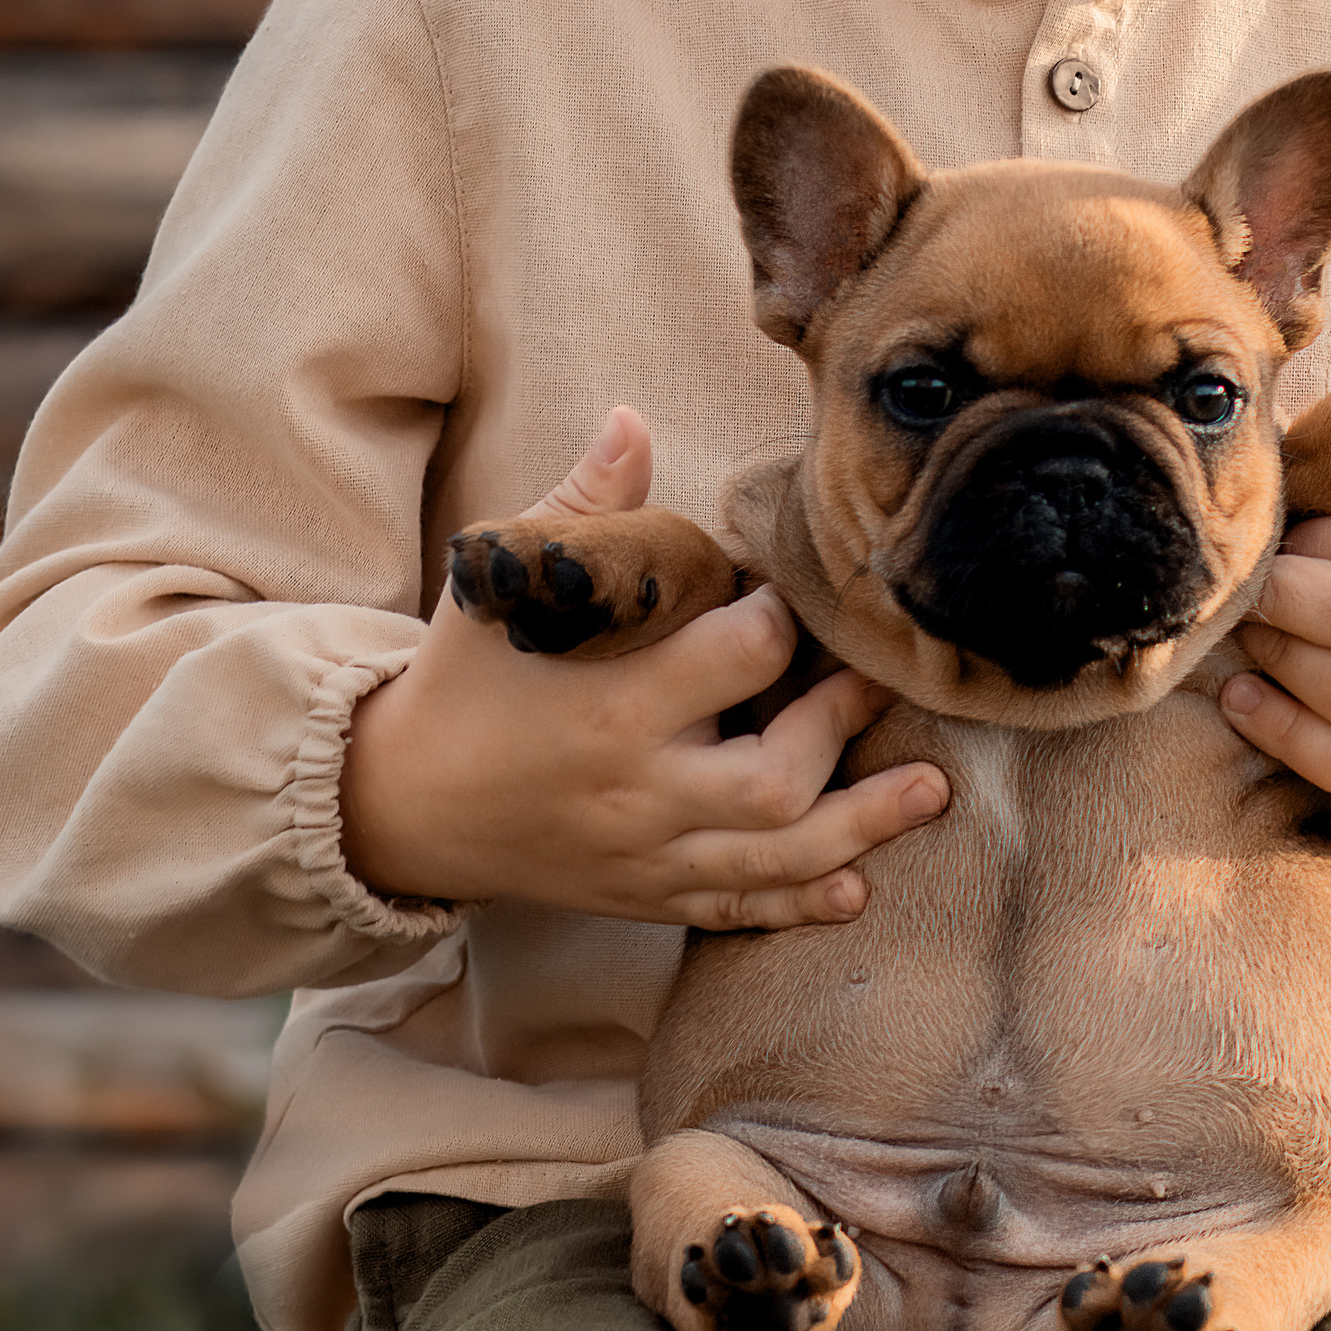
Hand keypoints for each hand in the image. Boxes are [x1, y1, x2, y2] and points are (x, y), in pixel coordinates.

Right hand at [340, 407, 947, 927]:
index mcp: (610, 707)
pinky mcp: (641, 897)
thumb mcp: (503, 586)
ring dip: (862, 826)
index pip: (734, 661)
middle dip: (839, 729)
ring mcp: (643, 857)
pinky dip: (798, 904)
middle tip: (876, 683)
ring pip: (771, 861)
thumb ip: (581, 506)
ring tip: (932, 791)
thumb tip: (633, 419)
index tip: (789, 594)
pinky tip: (857, 887)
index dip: (779, 620)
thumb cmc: (464, 679)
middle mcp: (636, 793)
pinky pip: (733, 911)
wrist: (397, 807)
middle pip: (771, 781)